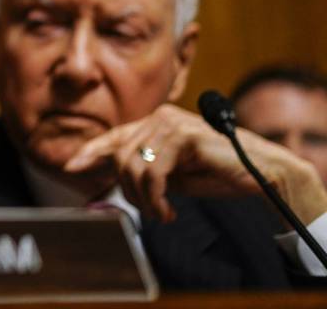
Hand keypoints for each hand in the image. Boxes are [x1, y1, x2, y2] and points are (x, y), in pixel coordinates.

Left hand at [64, 103, 326, 224]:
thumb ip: (147, 170)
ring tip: (161, 214)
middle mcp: (159, 117)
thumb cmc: (218, 173)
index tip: (71, 166)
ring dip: (144, 199)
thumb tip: (115, 177)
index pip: (114, 137)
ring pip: (134, 166)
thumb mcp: (174, 174)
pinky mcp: (184, 135)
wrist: (261, 173)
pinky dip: (155, 197)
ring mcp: (170, 123)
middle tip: (150, 213)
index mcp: (154, 124)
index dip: (90, 152)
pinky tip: (168, 211)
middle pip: (120, 157)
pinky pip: (153, 172)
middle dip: (128, 191)